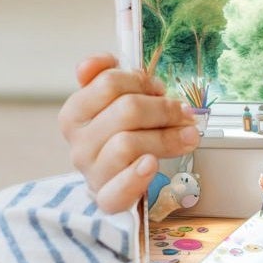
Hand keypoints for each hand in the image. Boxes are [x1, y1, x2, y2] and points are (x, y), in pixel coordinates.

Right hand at [59, 54, 199, 213]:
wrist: (118, 177)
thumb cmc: (121, 133)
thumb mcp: (113, 101)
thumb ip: (105, 75)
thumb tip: (93, 63)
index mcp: (75, 113)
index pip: (109, 83)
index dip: (142, 81)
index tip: (158, 89)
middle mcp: (79, 143)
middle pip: (126, 111)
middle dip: (163, 108)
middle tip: (184, 113)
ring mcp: (91, 172)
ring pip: (128, 143)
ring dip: (166, 137)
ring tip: (188, 137)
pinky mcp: (105, 199)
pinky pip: (117, 191)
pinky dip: (136, 176)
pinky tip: (152, 164)